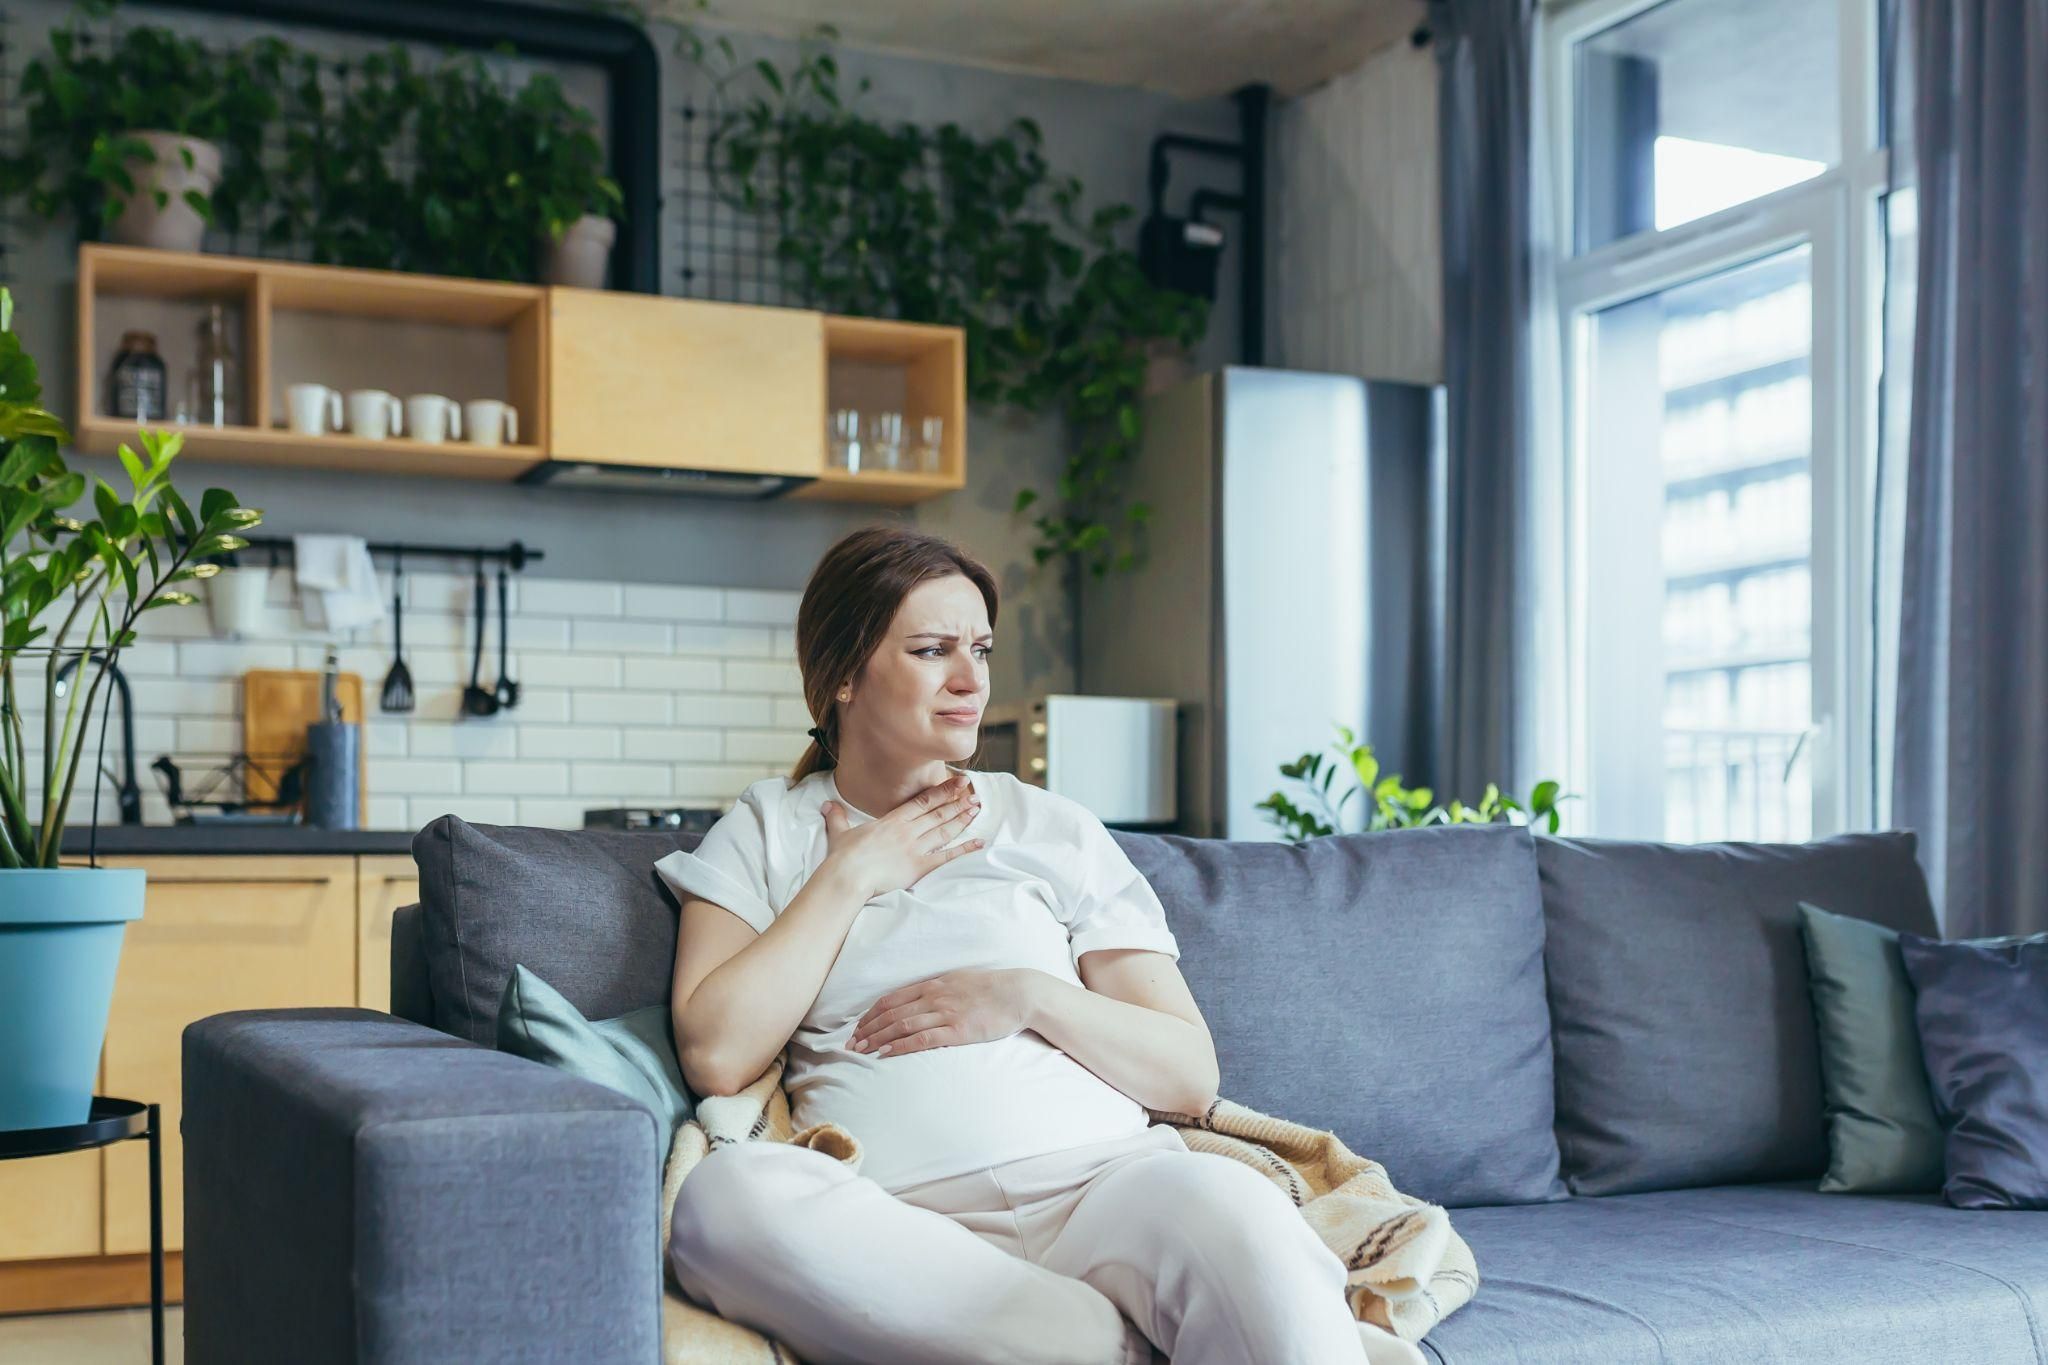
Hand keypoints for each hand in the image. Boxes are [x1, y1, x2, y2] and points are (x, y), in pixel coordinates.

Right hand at [822, 772, 982, 900]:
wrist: (847, 876)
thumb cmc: (843, 857)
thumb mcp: (839, 832)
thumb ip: (837, 817)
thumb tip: (827, 806)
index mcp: (892, 820)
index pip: (923, 801)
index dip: (943, 790)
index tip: (959, 782)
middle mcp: (907, 831)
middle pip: (938, 813)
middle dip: (958, 802)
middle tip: (975, 795)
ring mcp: (915, 848)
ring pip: (945, 830)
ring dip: (962, 819)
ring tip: (976, 810)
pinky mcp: (919, 867)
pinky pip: (946, 857)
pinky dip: (964, 850)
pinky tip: (978, 843)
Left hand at [849, 968, 1040, 1056]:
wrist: (1018, 993)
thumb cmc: (991, 988)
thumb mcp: (959, 981)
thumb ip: (938, 989)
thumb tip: (920, 999)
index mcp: (933, 984)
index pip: (892, 999)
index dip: (872, 1014)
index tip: (858, 1026)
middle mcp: (934, 997)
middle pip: (891, 1013)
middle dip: (868, 1029)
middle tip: (851, 1043)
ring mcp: (945, 1013)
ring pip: (901, 1025)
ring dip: (877, 1038)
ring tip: (861, 1049)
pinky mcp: (957, 1030)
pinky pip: (921, 1039)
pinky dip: (900, 1045)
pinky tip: (885, 1053)